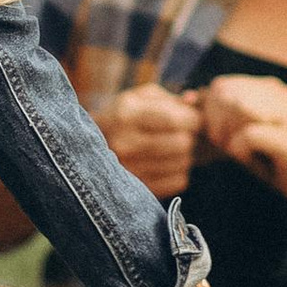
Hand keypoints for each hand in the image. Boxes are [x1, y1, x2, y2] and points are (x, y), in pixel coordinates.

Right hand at [97, 84, 201, 198]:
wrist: (92, 146)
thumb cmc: (126, 116)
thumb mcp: (142, 97)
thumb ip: (172, 99)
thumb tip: (194, 100)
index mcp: (126, 114)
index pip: (174, 120)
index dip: (193, 119)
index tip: (192, 118)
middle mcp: (125, 144)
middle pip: (182, 143)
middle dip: (189, 136)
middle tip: (181, 133)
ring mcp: (129, 170)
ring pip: (183, 163)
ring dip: (184, 154)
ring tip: (170, 147)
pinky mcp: (138, 189)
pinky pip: (179, 181)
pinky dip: (179, 172)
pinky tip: (165, 163)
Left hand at [196, 71, 286, 209]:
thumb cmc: (281, 161)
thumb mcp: (247, 133)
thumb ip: (222, 115)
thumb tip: (190, 97)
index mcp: (270, 88)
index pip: (222, 84)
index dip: (210, 112)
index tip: (217, 137)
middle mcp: (280, 94)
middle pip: (225, 92)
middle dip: (215, 123)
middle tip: (227, 147)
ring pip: (236, 106)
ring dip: (227, 135)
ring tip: (238, 152)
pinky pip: (248, 135)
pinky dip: (240, 151)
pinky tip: (249, 161)